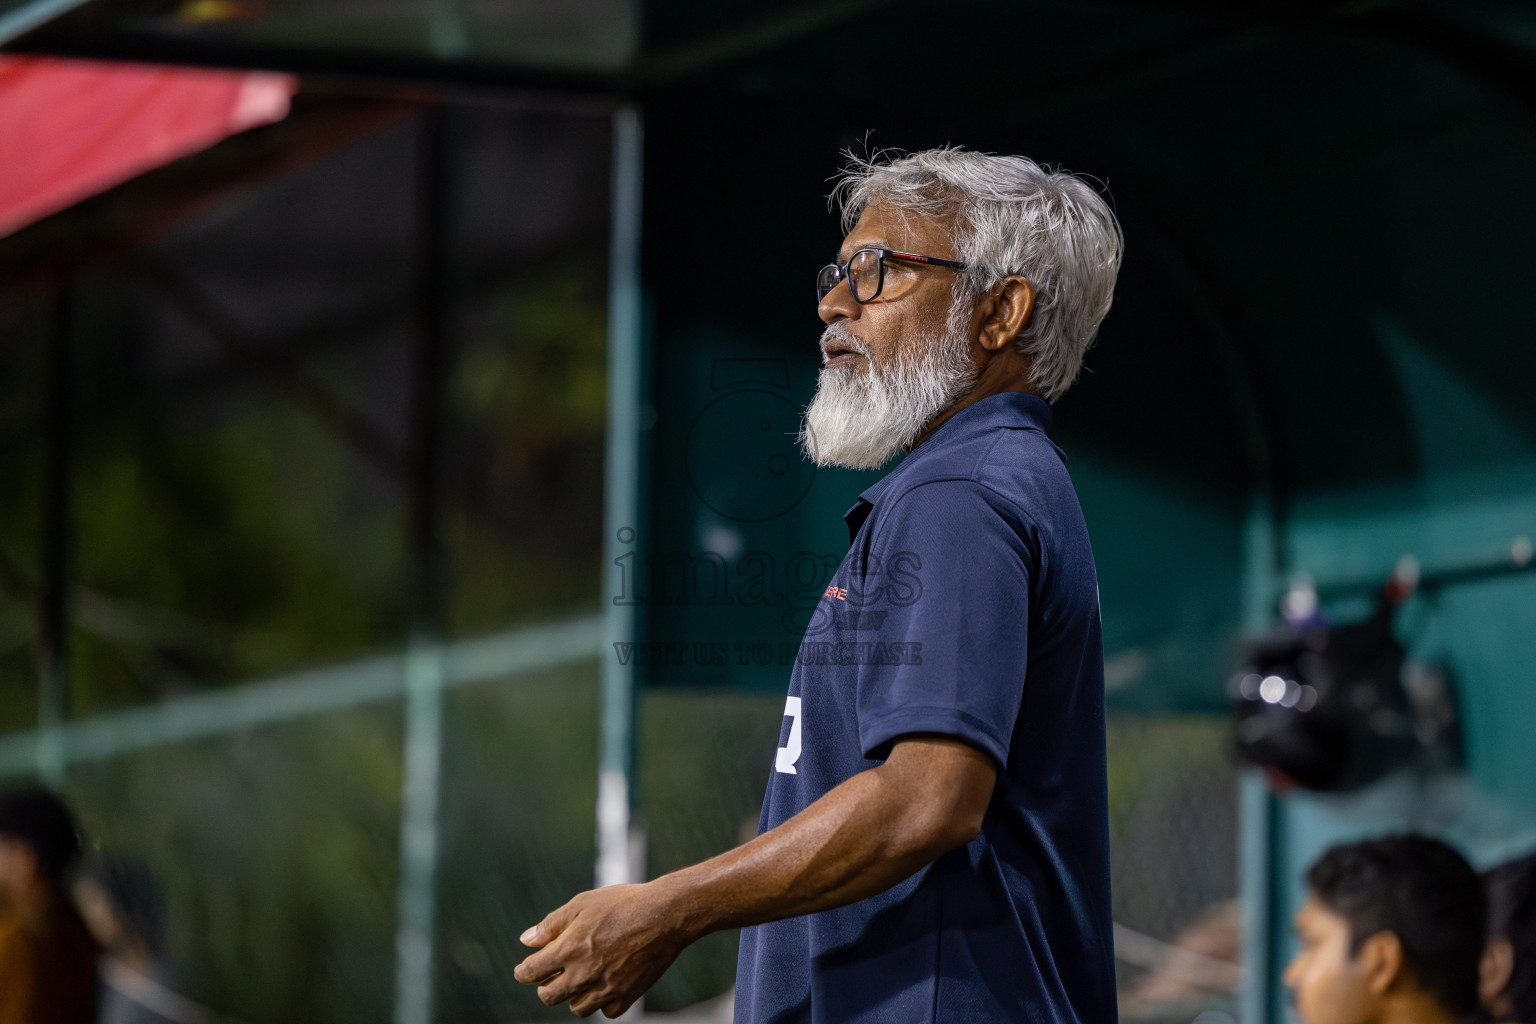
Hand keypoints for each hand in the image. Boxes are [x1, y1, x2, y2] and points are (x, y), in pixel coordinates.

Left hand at [513, 883, 689, 1017]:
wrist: (665, 915)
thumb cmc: (623, 903)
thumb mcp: (582, 903)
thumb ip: (552, 924)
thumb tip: (526, 940)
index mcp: (568, 949)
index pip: (532, 972)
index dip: (523, 971)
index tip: (525, 970)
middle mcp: (584, 974)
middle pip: (549, 996)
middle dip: (545, 986)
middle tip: (552, 975)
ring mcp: (606, 988)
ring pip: (577, 1008)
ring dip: (574, 995)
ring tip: (582, 978)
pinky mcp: (627, 996)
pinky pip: (607, 1011)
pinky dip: (603, 1001)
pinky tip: (606, 984)